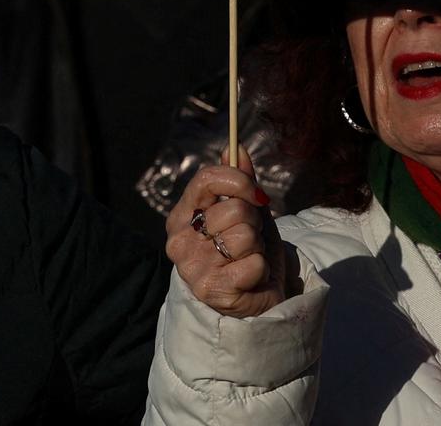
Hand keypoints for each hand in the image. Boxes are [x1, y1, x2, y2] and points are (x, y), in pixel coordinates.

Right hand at [164, 152, 285, 317]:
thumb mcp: (247, 211)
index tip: (257, 195)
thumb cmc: (248, 250)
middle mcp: (179, 240)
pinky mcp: (211, 290)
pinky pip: (253, 264)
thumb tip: (235, 145)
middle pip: (234, 209)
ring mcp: (192, 266)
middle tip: (250, 240)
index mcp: (183, 215)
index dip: (238, 181)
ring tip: (249, 259)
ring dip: (257, 247)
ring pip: (244, 236)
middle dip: (254, 223)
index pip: (206, 180)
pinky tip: (250, 279)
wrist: (257, 295)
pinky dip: (261, 270)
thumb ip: (239, 181)